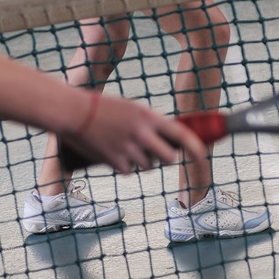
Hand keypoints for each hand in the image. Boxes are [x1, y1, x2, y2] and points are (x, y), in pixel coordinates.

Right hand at [59, 93, 205, 174]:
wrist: (75, 113)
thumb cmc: (103, 108)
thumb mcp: (132, 109)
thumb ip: (150, 123)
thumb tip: (168, 139)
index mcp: (149, 117)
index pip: (182, 134)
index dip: (196, 147)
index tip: (203, 156)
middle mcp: (142, 134)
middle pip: (168, 158)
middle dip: (165, 159)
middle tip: (157, 154)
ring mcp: (129, 149)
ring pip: (147, 166)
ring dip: (141, 162)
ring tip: (125, 147)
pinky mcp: (115, 161)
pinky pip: (128, 171)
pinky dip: (123, 165)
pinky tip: (112, 151)